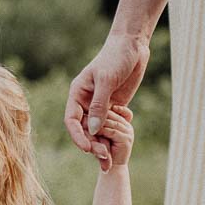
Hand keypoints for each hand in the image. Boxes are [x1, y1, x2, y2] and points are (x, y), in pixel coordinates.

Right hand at [66, 35, 149, 161]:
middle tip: (104, 159)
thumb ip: (99, 105)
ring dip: (105, 143)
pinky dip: (117, 131)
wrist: (132, 46)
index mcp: (77, 94)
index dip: (77, 136)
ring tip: (112, 158)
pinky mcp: (114, 105)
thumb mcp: (106, 80)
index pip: (72, 120)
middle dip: (93, 144)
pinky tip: (128, 131)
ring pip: (98, 129)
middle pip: (85, 129)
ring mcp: (100, 105)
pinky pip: (112, 123)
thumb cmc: (115, 58)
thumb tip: (93, 130)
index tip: (87, 149)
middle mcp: (86, 102)